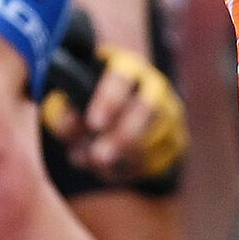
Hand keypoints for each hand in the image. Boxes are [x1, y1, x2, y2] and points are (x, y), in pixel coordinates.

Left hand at [64, 48, 183, 180]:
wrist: (117, 108)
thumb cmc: (87, 102)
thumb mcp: (69, 98)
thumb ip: (63, 111)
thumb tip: (70, 127)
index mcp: (127, 68)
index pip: (121, 78)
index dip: (109, 100)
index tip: (93, 123)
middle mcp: (155, 88)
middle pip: (148, 108)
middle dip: (123, 135)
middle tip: (99, 156)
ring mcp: (170, 115)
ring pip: (156, 138)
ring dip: (125, 156)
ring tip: (96, 164)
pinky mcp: (176, 141)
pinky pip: (159, 160)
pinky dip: (133, 170)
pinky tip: (109, 171)